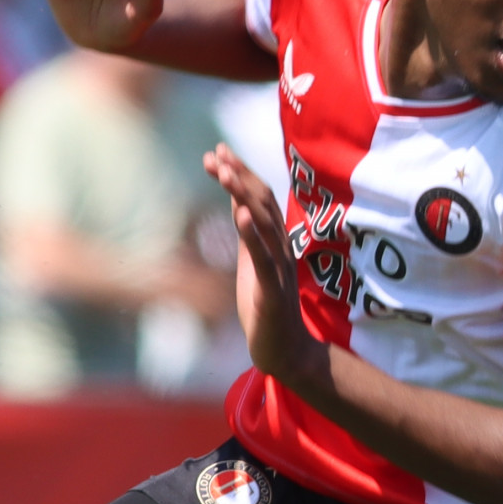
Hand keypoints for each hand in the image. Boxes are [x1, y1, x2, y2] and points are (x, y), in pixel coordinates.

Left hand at [202, 145, 323, 388]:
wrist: (285, 352)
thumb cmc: (266, 308)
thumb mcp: (251, 263)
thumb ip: (247, 232)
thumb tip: (237, 200)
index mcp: (274, 242)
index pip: (260, 197)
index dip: (241, 172)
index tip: (219, 151)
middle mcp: (281, 249)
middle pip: (263, 203)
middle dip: (239, 175)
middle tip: (217, 153)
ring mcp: (279, 269)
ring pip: (263, 224)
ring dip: (243, 196)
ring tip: (224, 173)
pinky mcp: (272, 291)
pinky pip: (263, 258)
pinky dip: (252, 235)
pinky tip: (241, 215)